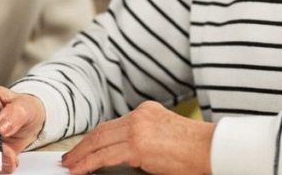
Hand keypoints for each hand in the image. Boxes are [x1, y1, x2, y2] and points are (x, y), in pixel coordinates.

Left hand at [62, 101, 213, 174]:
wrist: (211, 149)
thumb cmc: (197, 150)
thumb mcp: (166, 135)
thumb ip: (146, 138)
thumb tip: (127, 154)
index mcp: (147, 111)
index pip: (113, 124)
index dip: (95, 137)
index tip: (84, 147)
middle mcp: (139, 116)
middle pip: (102, 131)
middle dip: (84, 146)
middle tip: (70, 158)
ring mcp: (137, 129)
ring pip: (99, 142)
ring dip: (81, 156)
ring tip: (70, 166)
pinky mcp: (137, 146)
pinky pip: (105, 156)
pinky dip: (89, 164)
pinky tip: (80, 170)